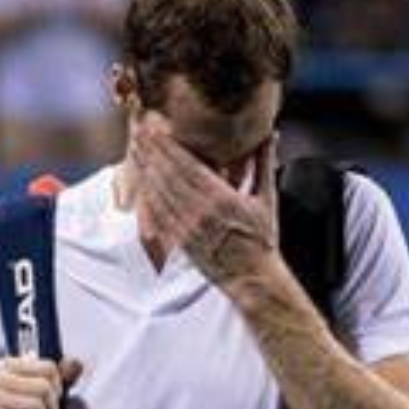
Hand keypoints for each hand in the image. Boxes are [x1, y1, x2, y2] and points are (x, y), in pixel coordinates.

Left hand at [133, 122, 280, 286]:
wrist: (252, 278)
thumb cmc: (262, 238)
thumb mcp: (267, 199)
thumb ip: (264, 164)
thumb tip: (272, 133)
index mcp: (222, 199)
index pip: (188, 166)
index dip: (170, 147)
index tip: (157, 130)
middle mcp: (201, 213)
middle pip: (169, 176)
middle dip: (152, 153)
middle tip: (139, 132)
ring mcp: (188, 228)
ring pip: (160, 194)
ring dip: (146, 170)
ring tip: (136, 151)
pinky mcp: (180, 242)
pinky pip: (159, 216)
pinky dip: (148, 197)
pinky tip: (141, 183)